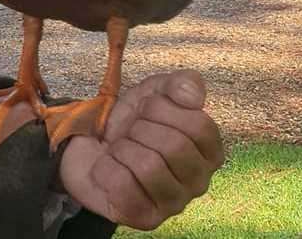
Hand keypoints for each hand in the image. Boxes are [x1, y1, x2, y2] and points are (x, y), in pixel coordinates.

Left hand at [56, 71, 223, 229]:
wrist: (92, 144)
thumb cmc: (133, 121)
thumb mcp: (157, 91)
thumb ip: (183, 84)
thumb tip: (193, 96)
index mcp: (209, 151)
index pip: (200, 126)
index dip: (165, 109)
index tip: (147, 108)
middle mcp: (199, 181)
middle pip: (175, 146)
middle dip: (141, 128)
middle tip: (129, 131)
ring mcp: (174, 203)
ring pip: (150, 167)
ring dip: (124, 148)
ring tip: (120, 149)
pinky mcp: (146, 218)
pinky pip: (124, 187)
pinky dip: (108, 168)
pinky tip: (108, 167)